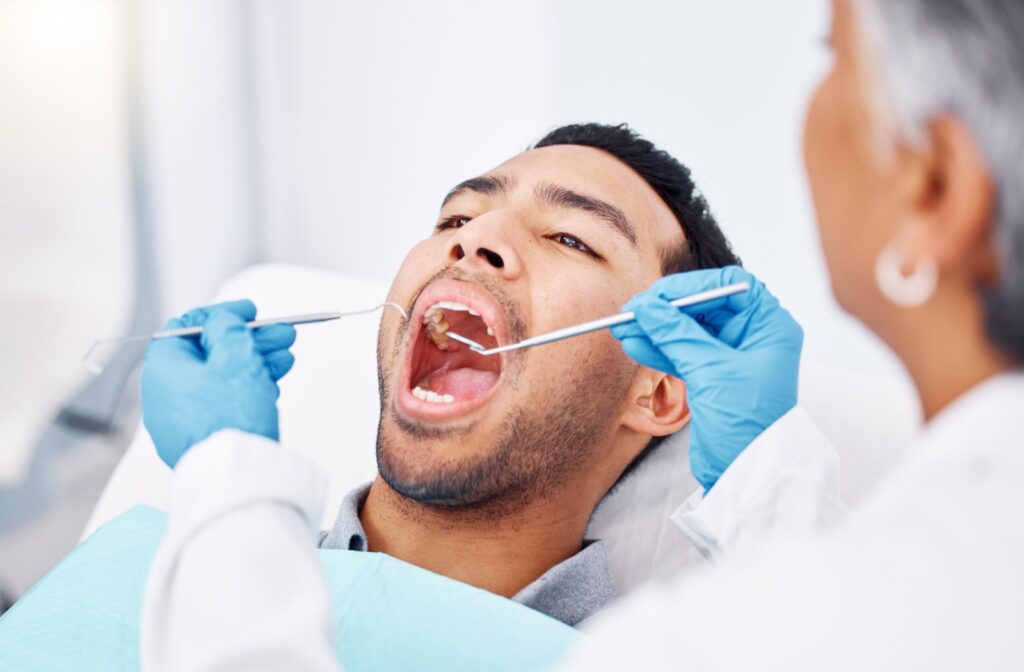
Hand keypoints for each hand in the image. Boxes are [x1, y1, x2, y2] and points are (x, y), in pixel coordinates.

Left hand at [140, 300, 297, 467]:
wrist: (234, 473)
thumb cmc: (229, 416)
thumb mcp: (235, 354)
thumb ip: (228, 327)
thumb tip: (222, 321)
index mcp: (163, 366)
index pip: (189, 326)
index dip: (223, 314)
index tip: (249, 311)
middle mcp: (165, 393)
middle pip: (210, 353)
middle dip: (250, 341)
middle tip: (281, 335)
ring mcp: (180, 418)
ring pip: (220, 378)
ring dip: (254, 364)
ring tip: (286, 359)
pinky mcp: (199, 437)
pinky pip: (221, 402)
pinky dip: (246, 388)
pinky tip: (271, 384)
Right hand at [611, 266, 802, 490]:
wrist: (745, 476)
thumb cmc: (748, 426)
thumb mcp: (711, 372)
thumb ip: (677, 335)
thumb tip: (647, 308)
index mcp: (770, 326)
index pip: (728, 288)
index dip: (690, 288)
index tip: (656, 296)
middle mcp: (753, 336)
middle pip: (703, 308)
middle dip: (665, 311)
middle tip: (632, 312)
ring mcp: (732, 357)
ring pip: (688, 331)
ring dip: (655, 330)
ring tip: (624, 329)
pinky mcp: (712, 377)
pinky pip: (682, 353)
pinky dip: (658, 349)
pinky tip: (635, 344)